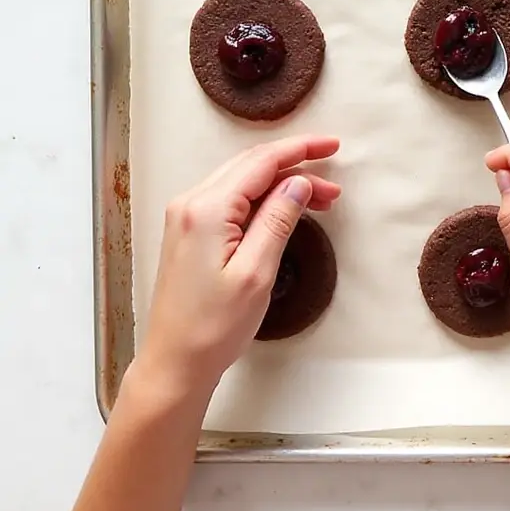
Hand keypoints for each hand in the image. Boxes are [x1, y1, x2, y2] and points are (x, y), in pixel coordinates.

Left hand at [135, 135, 341, 398]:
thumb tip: (298, 183)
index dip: (300, 150)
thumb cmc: (213, 327)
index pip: (261, 162)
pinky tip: (285, 209)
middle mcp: (191, 203)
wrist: (174, 363)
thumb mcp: (257, 273)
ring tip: (321, 201)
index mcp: (207, 209)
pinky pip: (231, 199)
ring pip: (242, 181)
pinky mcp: (189, 232)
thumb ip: (278, 220)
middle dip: (296, 167)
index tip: (333, 146)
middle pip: (251, 166)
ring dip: (282, 183)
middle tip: (333, 185)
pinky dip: (263, 198)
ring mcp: (186, 217)